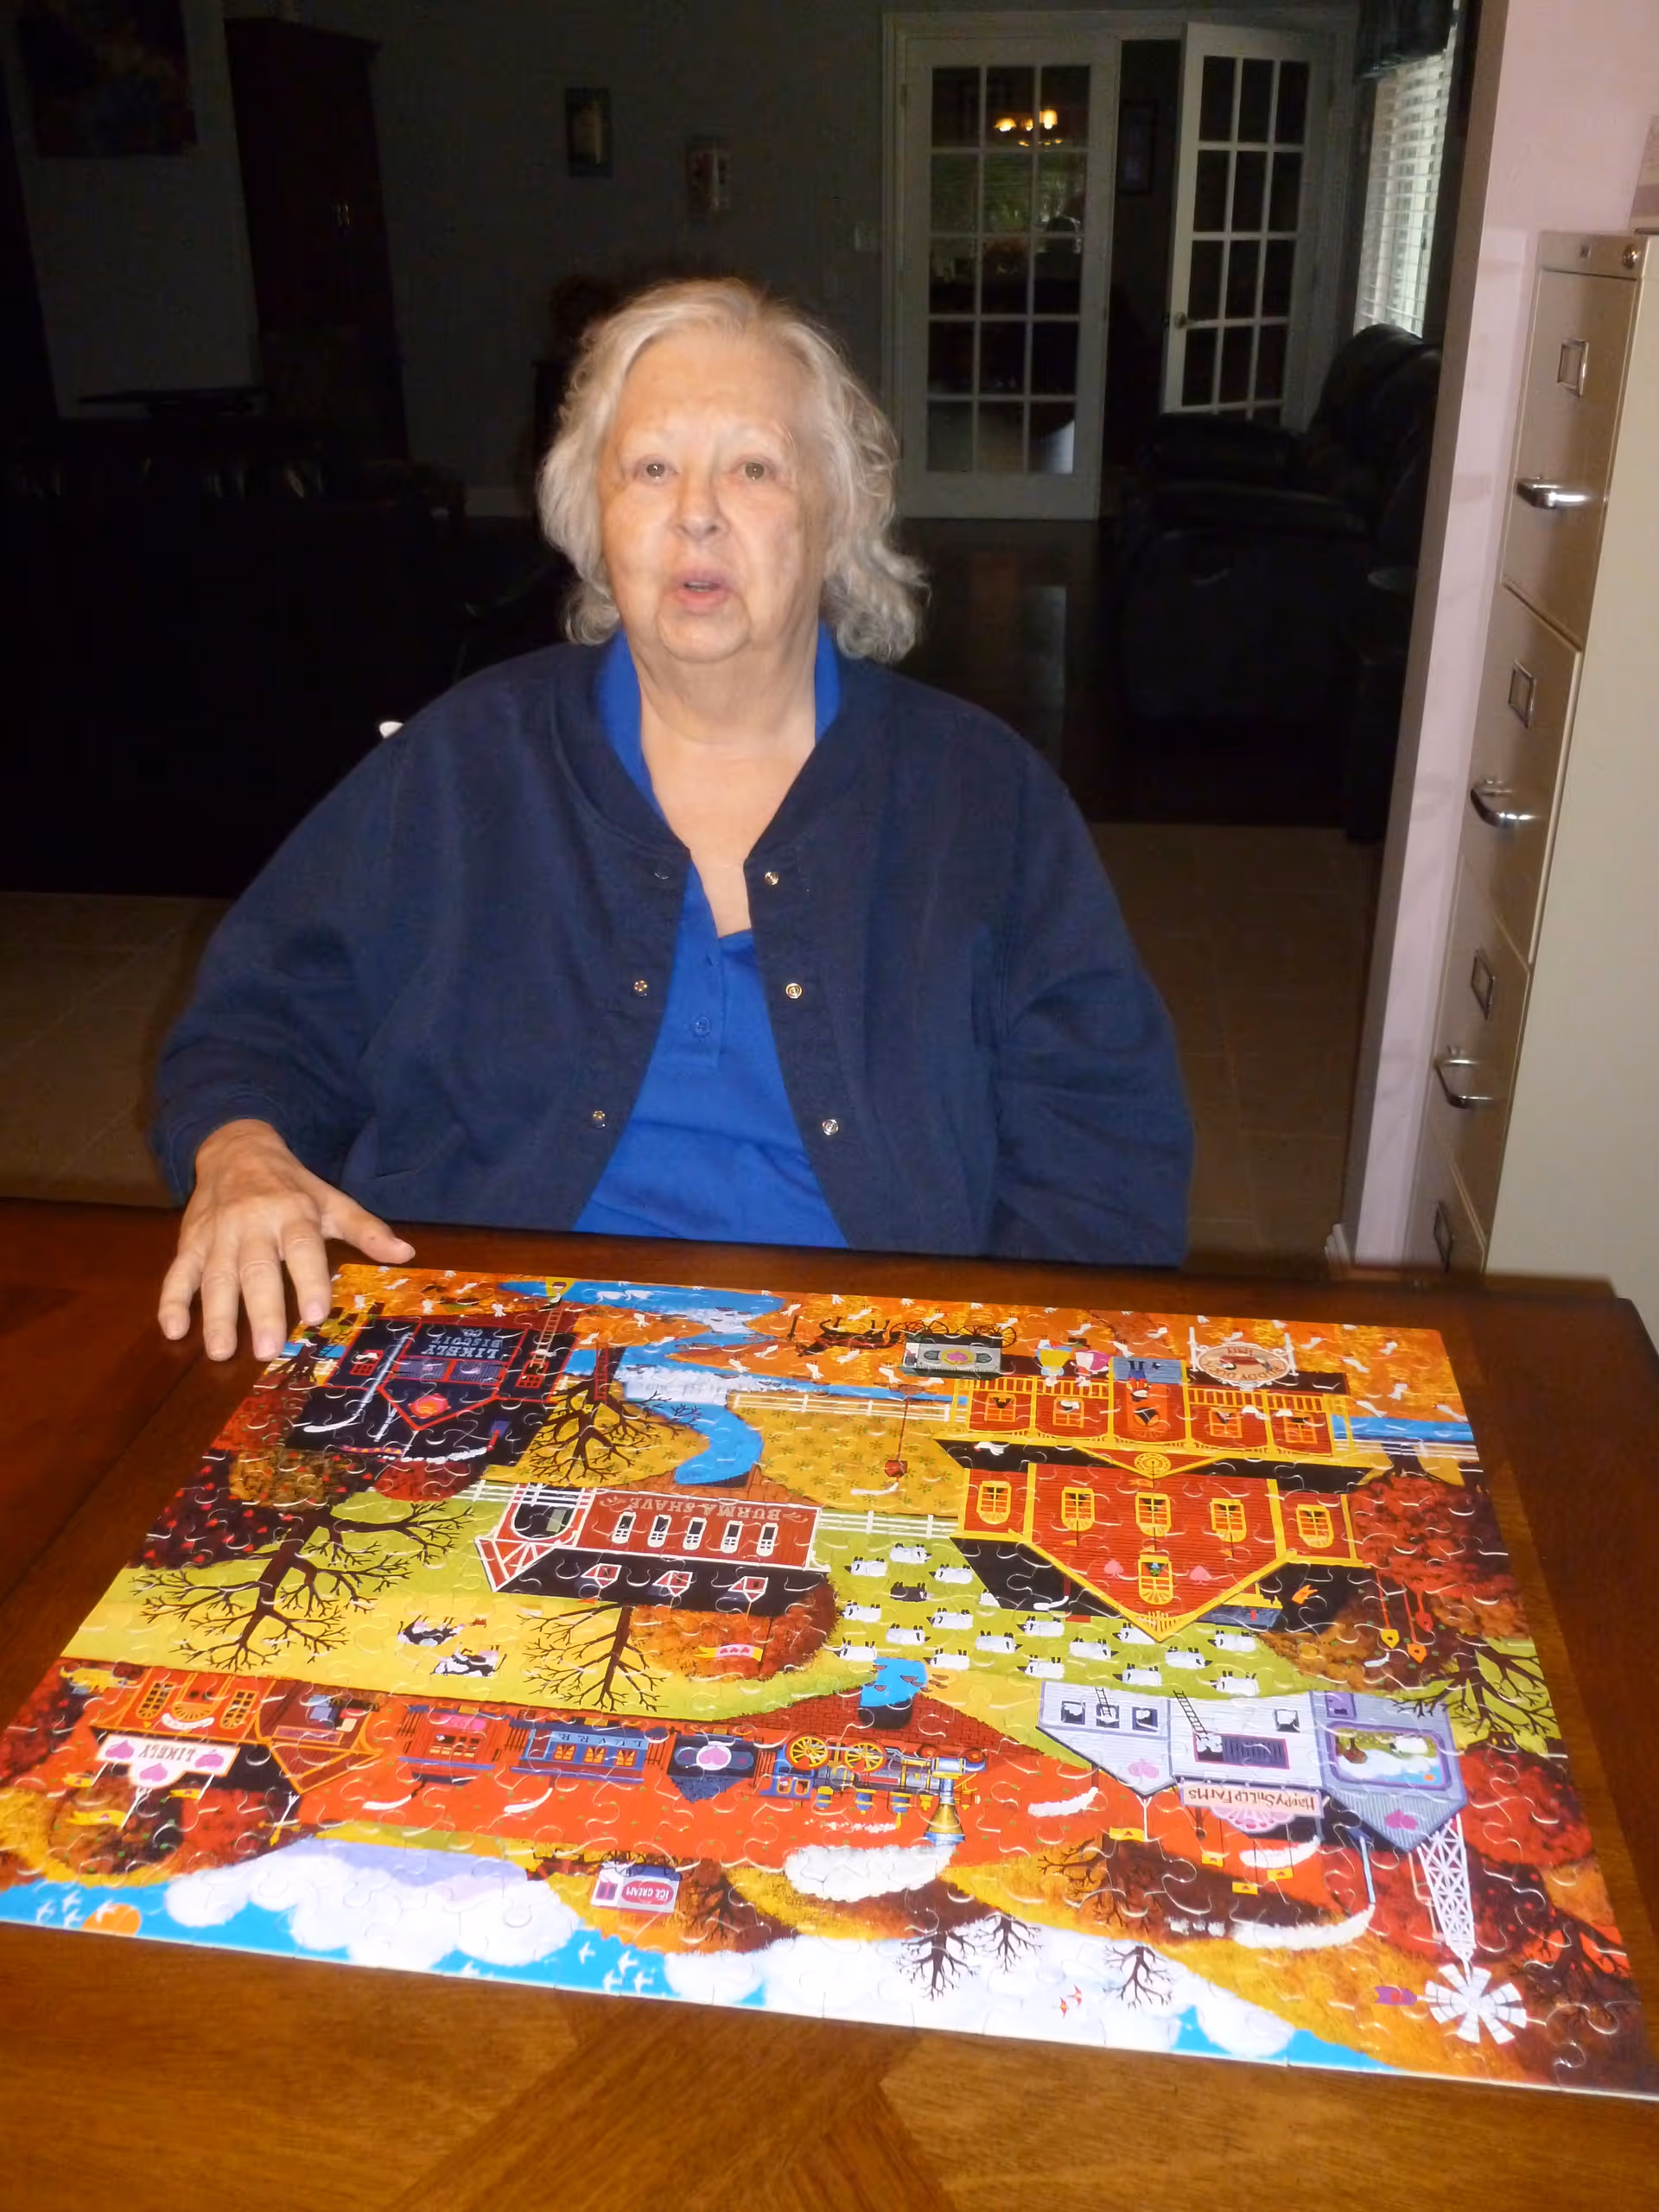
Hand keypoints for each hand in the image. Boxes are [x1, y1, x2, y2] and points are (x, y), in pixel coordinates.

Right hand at [158, 1119, 414, 1361]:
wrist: (236, 1149)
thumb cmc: (291, 1184)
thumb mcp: (330, 1200)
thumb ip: (365, 1230)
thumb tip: (406, 1254)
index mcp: (291, 1213)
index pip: (302, 1247)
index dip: (309, 1280)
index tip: (316, 1315)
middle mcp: (252, 1224)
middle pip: (256, 1269)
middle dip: (260, 1310)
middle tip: (267, 1349)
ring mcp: (216, 1234)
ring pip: (214, 1277)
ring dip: (215, 1316)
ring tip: (220, 1352)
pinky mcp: (189, 1241)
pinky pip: (177, 1272)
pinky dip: (171, 1301)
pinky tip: (172, 1330)